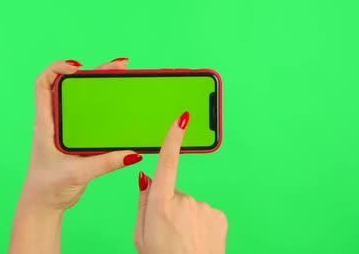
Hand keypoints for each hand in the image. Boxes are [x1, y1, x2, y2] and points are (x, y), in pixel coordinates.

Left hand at [9, 57, 142, 253]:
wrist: (43, 205)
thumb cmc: (48, 188)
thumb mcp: (77, 174)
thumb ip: (104, 164)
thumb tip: (132, 154)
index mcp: (46, 123)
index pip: (43, 84)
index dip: (57, 69)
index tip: (79, 68)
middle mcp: (56, 120)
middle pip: (71, 85)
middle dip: (94, 71)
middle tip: (119, 66)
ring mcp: (67, 128)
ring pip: (83, 98)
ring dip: (101, 85)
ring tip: (123, 74)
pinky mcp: (78, 138)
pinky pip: (92, 116)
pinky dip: (106, 106)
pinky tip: (121, 103)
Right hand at [133, 112, 227, 253]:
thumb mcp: (140, 235)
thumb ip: (142, 203)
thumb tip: (147, 177)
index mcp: (161, 205)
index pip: (166, 163)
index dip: (172, 139)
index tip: (181, 118)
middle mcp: (185, 202)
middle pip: (173, 192)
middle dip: (169, 206)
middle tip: (167, 231)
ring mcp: (204, 208)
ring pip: (189, 203)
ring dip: (185, 216)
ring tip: (182, 239)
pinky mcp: (219, 215)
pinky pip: (204, 211)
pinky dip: (199, 222)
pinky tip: (196, 238)